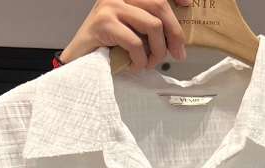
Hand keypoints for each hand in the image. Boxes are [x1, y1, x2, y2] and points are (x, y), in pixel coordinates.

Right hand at [60, 0, 191, 71]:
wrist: (77, 60)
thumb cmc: (104, 47)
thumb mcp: (129, 29)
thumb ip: (146, 24)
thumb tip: (174, 35)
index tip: (187, 5)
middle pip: (159, 5)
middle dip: (174, 33)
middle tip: (177, 54)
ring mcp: (110, 6)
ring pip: (152, 25)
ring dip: (157, 51)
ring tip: (149, 63)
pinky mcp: (104, 23)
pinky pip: (136, 43)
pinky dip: (140, 60)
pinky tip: (135, 66)